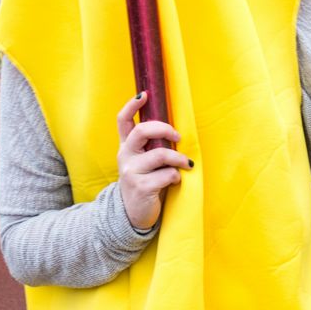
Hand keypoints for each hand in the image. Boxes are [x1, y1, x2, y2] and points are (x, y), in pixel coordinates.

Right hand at [117, 92, 192, 229]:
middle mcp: (125, 156)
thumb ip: (150, 146)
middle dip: (164, 129)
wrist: (133, 214)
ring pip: (160, 154)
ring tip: (187, 164)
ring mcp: (131, 172)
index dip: (132, 106)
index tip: (144, 94)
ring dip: (179, 158)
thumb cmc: (145, 182)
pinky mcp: (141, 187)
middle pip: (141, 131)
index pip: (123, 121)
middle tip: (178, 136)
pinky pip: (166, 175)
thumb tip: (174, 130)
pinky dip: (176, 176)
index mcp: (126, 146)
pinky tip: (176, 180)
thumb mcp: (142, 162)